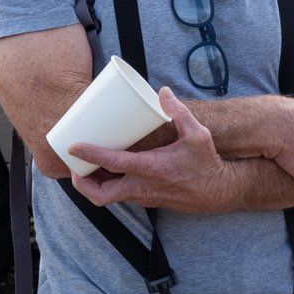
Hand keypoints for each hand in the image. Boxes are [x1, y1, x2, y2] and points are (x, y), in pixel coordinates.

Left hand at [71, 90, 232, 211]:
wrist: (220, 192)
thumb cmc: (207, 164)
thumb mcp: (198, 134)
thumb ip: (179, 112)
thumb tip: (163, 92)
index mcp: (150, 169)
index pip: (112, 163)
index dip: (89, 154)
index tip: (73, 146)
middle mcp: (143, 187)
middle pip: (100, 194)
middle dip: (82, 182)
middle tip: (76, 164)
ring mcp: (144, 197)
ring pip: (109, 197)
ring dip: (94, 185)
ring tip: (88, 166)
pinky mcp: (148, 201)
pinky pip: (121, 196)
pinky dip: (109, 186)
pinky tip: (110, 172)